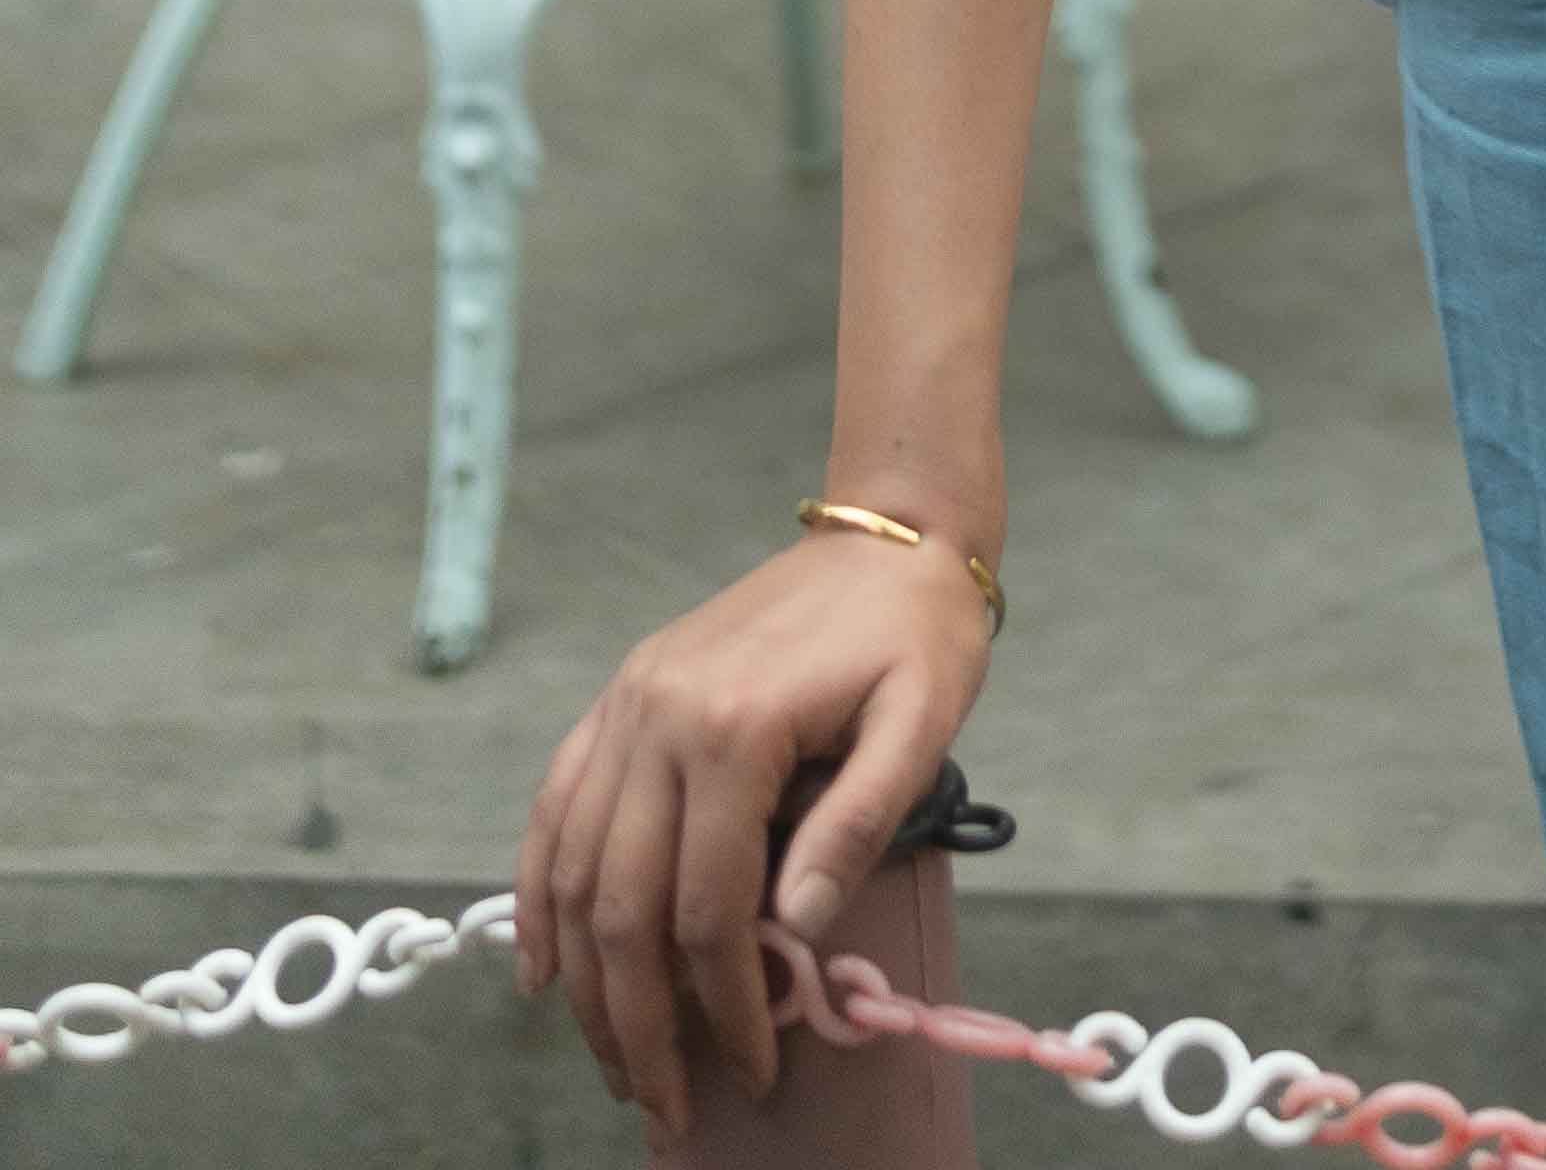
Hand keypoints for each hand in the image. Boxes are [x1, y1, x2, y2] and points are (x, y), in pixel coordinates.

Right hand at [513, 526, 994, 1144]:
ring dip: (584, 981)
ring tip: (616, 1060)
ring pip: (571, 870)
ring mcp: (628, 702)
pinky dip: (535, 892)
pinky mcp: (622, 694)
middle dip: (638, 1023)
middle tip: (665, 1102)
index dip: (725, 1004)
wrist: (888, 531)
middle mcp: (658, 716)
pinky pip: (554, 804)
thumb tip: (794, 928)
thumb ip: (856, 822)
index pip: (708, 908)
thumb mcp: (922, 720)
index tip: (752, 1067)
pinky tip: (542, 966)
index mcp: (734, 727)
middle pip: (622, 906)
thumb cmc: (916, 630)